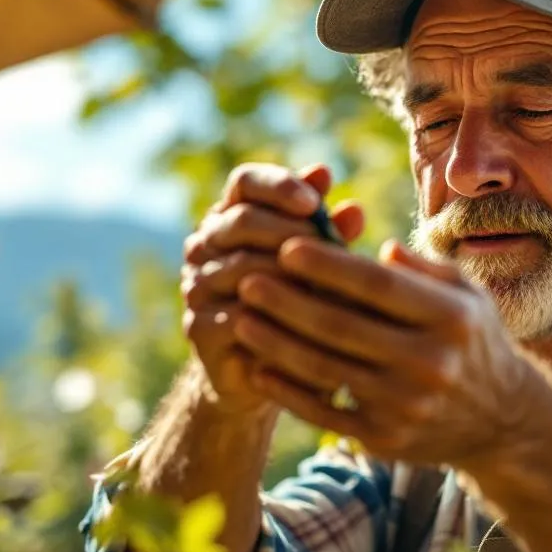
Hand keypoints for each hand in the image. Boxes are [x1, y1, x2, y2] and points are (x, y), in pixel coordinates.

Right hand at [181, 163, 363, 414]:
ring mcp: (196, 285)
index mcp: (229, 217)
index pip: (245, 182)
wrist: (264, 369)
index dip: (279, 185)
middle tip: (331, 248)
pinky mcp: (199, 327)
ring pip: (244, 267)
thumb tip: (355, 209)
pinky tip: (312, 324)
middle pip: (242, 219)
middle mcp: (204, 246)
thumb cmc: (299, 303)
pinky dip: (277, 317)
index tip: (315, 202)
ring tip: (331, 285)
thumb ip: (330, 235)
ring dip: (291, 275)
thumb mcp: (317, 264)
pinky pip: (239, 314)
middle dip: (292, 231)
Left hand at [232, 237, 544, 466]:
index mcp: (451, 318)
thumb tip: (378, 250)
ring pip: (325, 369)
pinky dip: (287, 390)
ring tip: (241, 318)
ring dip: (275, 343)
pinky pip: (324, 412)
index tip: (287, 246)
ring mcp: (406, 406)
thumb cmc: (472, 340)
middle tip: (247, 278)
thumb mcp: (467, 295)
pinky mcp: (385, 440)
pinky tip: (257, 366)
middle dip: (287, 301)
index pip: (377, 287)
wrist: (501, 422)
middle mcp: (431, 363)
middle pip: (342, 326)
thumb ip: (423, 269)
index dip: (328, 266)